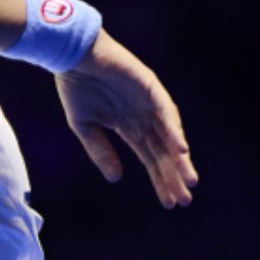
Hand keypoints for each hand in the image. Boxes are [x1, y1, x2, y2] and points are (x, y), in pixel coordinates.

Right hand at [56, 30, 198, 207]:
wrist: (71, 56)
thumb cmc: (74, 86)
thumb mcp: (84, 126)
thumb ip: (100, 151)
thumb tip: (116, 179)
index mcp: (128, 125)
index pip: (150, 157)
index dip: (160, 179)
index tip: (169, 202)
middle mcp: (143, 116)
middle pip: (164, 151)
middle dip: (174, 175)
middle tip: (184, 199)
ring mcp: (149, 102)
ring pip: (170, 135)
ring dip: (180, 158)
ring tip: (188, 180)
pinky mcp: (150, 88)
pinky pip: (166, 112)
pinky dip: (174, 131)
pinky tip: (180, 150)